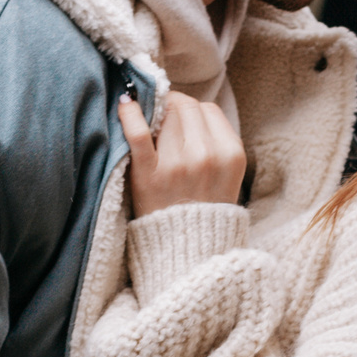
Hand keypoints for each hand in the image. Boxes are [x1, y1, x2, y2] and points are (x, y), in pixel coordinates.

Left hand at [118, 94, 244, 215]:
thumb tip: (181, 107)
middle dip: (171, 108)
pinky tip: (125, 104)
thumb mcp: (226, 176)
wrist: (187, 252)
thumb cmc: (202, 210)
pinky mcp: (150, 175)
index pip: (208, 109)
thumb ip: (215, 142)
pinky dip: (129, 114)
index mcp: (231, 154)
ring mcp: (179, 164)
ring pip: (165, 114)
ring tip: (149, 124)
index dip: (191, 110)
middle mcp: (208, 156)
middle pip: (186, 107)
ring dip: (155, 114)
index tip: (179, 118)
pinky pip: (138, 133)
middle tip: (160, 118)